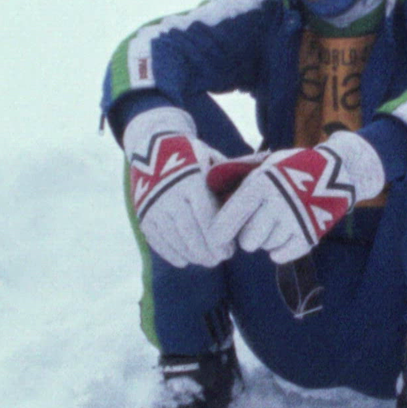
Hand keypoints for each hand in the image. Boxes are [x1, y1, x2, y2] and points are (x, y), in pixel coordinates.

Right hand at [124, 108, 232, 267]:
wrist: (152, 146)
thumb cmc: (194, 157)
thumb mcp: (213, 160)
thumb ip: (232, 179)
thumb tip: (263, 186)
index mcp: (192, 182)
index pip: (208, 220)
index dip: (220, 239)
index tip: (230, 250)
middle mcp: (170, 195)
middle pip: (192, 234)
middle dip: (207, 252)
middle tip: (219, 259)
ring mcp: (154, 207)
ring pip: (175, 241)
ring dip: (192, 255)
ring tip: (206, 260)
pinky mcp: (143, 215)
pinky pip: (158, 241)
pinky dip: (172, 254)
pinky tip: (185, 260)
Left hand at [208, 132, 384, 263]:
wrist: (337, 171)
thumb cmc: (291, 167)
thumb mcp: (264, 163)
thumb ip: (236, 173)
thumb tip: (207, 181)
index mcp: (260, 185)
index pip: (230, 218)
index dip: (217, 233)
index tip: (213, 240)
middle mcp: (276, 204)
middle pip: (247, 241)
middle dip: (247, 235)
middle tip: (256, 224)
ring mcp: (295, 221)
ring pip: (265, 247)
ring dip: (266, 239)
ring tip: (276, 222)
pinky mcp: (310, 236)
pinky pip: (282, 255)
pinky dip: (279, 250)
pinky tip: (282, 236)